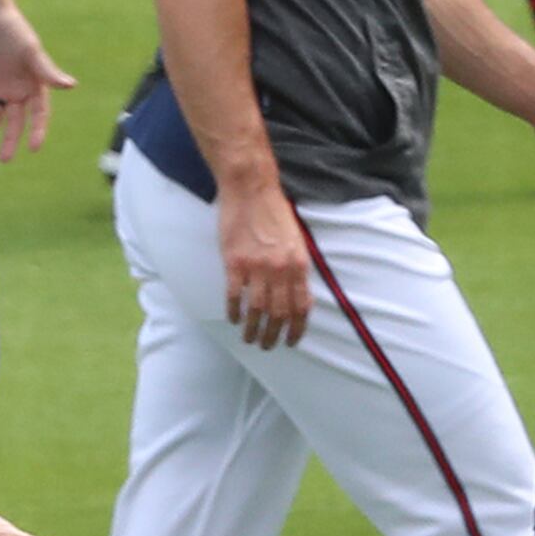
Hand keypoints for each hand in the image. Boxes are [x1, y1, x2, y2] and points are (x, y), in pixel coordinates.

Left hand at [0, 0, 77, 160]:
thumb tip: (72, 85)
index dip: (38, 130)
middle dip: (10, 139)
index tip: (34, 147)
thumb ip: (47, 71)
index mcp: (34, 85)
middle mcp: (17, 90)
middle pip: (15, 120)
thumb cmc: (15, 30)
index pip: (39, 113)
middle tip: (4, 158)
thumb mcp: (31, 50)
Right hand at [219, 180, 312, 346]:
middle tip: (268, 346)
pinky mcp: (234, 262)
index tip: (291, 341)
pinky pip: (234, 295)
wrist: (251, 189)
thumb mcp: (296, 239)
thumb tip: (298, 293)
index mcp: (299, 263)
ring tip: (250, 339)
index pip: (301, 305)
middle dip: (274, 335)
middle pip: (279, 313)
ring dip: (253, 329)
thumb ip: (297, 266)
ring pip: (257, 309)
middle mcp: (280, 269)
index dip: (297, 328)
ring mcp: (256, 267)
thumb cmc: (274, 211)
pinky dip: (234, 311)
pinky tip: (233, 319)